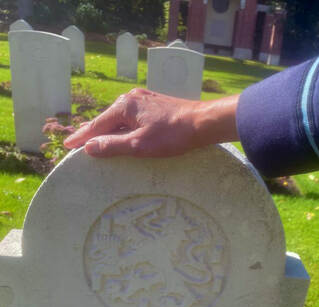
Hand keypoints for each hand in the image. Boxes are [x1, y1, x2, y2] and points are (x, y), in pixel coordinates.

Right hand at [64, 88, 238, 157]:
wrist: (202, 122)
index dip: (82, 137)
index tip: (68, 146)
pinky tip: (122, 131)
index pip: (96, 125)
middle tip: (78, 144)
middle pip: (106, 119)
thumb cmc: (172, 135)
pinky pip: (131, 116)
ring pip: (119, 117)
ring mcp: (144, 100)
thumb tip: (89, 147)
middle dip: (92, 132)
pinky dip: (122, 125)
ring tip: (96, 139)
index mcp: (124, 107)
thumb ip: (113, 146)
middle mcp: (131, 98)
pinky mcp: (154, 104)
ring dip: (108, 129)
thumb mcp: (139, 145)